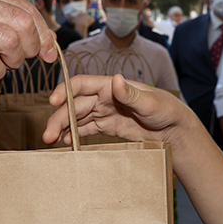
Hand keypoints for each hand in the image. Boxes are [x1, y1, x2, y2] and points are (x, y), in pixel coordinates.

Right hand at [0, 0, 58, 80]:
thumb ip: (8, 23)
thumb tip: (48, 40)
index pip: (27, 9)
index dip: (44, 33)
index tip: (50, 53)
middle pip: (24, 25)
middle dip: (31, 49)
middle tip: (20, 60)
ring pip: (11, 42)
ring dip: (13, 61)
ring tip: (3, 65)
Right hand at [45, 73, 193, 146]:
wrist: (174, 130)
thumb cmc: (166, 110)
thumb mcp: (150, 102)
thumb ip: (131, 94)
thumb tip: (116, 80)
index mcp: (111, 86)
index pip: (82, 84)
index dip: (65, 91)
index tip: (54, 102)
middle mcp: (104, 97)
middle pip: (75, 105)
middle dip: (59, 118)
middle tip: (48, 135)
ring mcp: (104, 112)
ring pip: (77, 118)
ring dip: (63, 128)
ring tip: (51, 141)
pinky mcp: (107, 126)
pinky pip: (86, 129)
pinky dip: (74, 135)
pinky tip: (66, 143)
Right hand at [71, 12, 94, 36]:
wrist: (81, 25)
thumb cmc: (76, 23)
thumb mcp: (72, 20)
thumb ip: (69, 18)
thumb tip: (66, 16)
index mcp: (80, 14)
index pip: (81, 12)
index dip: (81, 14)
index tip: (81, 16)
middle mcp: (85, 14)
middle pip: (86, 14)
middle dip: (86, 16)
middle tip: (85, 19)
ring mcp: (89, 16)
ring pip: (89, 17)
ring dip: (89, 19)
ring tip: (88, 21)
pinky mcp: (92, 19)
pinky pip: (93, 20)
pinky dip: (92, 21)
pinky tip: (91, 23)